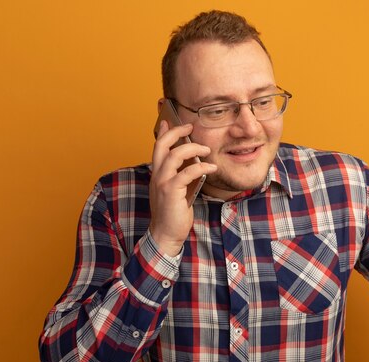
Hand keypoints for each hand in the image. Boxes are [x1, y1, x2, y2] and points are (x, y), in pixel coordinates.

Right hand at [149, 121, 216, 255]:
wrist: (166, 234)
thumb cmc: (173, 213)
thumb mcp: (176, 190)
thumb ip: (180, 176)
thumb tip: (193, 163)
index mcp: (157, 174)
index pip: (157, 147)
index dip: (164, 132)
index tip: (169, 120)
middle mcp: (157, 175)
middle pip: (162, 145)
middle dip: (176, 132)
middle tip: (190, 127)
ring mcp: (162, 183)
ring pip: (174, 156)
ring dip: (192, 148)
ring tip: (207, 149)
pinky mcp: (171, 192)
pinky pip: (187, 173)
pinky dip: (201, 167)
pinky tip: (211, 167)